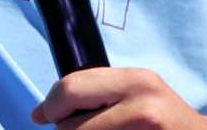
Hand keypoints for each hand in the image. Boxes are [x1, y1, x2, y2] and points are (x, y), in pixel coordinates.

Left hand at [31, 68, 206, 128]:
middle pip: (70, 126)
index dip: (50, 105)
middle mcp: (141, 106)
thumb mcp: (137, 94)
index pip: (71, 88)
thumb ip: (96, 93)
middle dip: (62, 129)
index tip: (43, 115)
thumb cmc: (164, 120)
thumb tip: (42, 112)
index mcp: (135, 81)